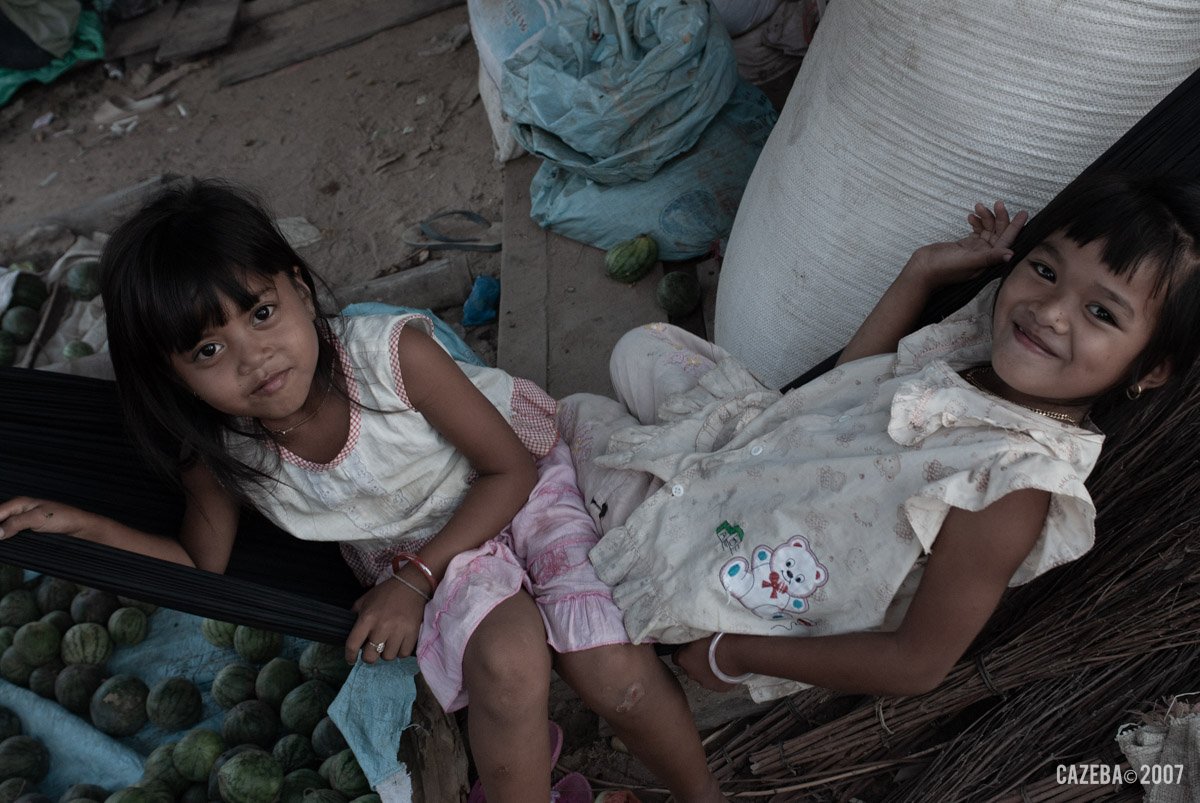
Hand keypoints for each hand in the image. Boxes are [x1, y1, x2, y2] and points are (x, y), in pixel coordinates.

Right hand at [0, 497, 95, 539]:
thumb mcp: (37, 519)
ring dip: (1, 533)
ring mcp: (21, 518)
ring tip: (3, 540)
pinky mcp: (26, 527)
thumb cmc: (62, 518)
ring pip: (2, 526)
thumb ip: (15, 523)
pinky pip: (10, 531)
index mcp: (18, 503)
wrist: (78, 526)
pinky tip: (6, 541)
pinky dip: (6, 535)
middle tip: (1, 539)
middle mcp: (17, 509)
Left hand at [345, 575, 427, 664]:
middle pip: (371, 657)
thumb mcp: (365, 599)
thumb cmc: (386, 592)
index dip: (350, 656)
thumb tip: (350, 628)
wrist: (411, 585)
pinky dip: (400, 651)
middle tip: (372, 650)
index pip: (352, 644)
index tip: (351, 659)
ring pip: (388, 657)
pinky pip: (403, 654)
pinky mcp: (412, 633)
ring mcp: (398, 631)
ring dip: (386, 653)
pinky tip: (398, 644)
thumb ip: (356, 614)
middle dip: (369, 656)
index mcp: (367, 618)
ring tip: (387, 644)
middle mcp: (381, 627)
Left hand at [672, 638, 738, 692]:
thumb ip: (691, 642)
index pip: (676, 657)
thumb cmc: (719, 640)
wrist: (737, 653)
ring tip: (718, 661)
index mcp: (683, 659)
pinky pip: (715, 682)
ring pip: (702, 676)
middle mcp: (691, 674)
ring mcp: (704, 683)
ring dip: (707, 670)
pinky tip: (725, 668)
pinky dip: (718, 676)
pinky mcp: (717, 688)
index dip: (684, 652)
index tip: (691, 648)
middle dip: (695, 662)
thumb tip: (690, 643)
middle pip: (689, 668)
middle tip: (706, 653)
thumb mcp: (699, 634)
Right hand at [903, 201, 1028, 289]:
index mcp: (988, 261)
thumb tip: (1011, 255)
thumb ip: (989, 258)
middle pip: (998, 233)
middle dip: (999, 218)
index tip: (1024, 213)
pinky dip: (976, 222)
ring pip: (988, 230)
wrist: (922, 270)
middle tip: (998, 203)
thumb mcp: (969, 262)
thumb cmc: (944, 269)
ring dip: (986, 217)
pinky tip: (971, 216)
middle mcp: (984, 256)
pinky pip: (977, 231)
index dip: (1015, 228)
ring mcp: (975, 250)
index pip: (1006, 241)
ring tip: (979, 207)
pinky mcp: (965, 246)